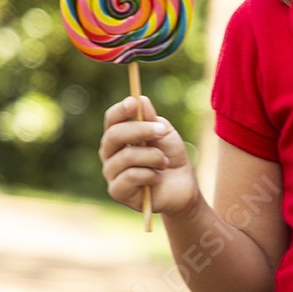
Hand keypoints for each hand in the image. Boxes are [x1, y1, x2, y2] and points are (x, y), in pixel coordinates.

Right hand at [99, 94, 199, 219]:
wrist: (182, 188)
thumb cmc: (171, 158)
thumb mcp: (165, 134)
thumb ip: (152, 119)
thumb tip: (141, 99)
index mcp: (119, 136)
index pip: (112, 119)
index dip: (121, 110)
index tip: (134, 103)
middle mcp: (110, 153)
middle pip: (114, 135)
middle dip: (140, 130)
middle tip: (162, 130)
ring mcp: (111, 172)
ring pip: (126, 156)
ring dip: (153, 156)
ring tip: (165, 162)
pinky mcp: (117, 191)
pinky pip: (131, 176)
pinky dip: (150, 175)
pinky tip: (157, 178)